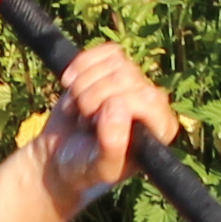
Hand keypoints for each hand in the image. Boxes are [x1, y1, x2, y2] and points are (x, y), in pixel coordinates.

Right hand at [33, 43, 180, 216]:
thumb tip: (117, 105)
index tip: (93, 125)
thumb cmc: (84, 169)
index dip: (112, 104)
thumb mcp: (100, 169)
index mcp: (161, 128)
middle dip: (92, 97)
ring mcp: (134, 83)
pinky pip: (106, 51)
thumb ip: (113, 145)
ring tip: (81, 111)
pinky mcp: (115, 68)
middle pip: (125, 76)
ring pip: (113, 62)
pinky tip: (71, 86)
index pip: (146, 98)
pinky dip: (81, 65)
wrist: (59, 157)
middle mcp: (153, 103)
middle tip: (84, 122)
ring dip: (83, 86)